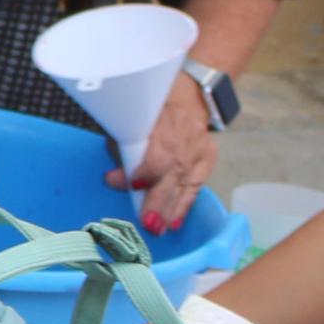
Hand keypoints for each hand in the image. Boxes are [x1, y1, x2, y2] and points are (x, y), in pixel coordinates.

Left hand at [110, 73, 215, 233]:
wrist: (190, 93)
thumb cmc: (154, 105)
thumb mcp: (136, 117)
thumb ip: (126, 146)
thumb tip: (115, 177)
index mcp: (167, 121)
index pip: (160, 153)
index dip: (146, 171)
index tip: (133, 183)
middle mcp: (187, 137)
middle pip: (172, 173)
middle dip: (158, 200)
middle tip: (147, 221)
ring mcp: (200, 149)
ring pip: (185, 184)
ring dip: (170, 210)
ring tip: (158, 229)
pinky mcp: (208, 157)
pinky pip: (196, 185)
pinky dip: (184, 205)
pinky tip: (174, 222)